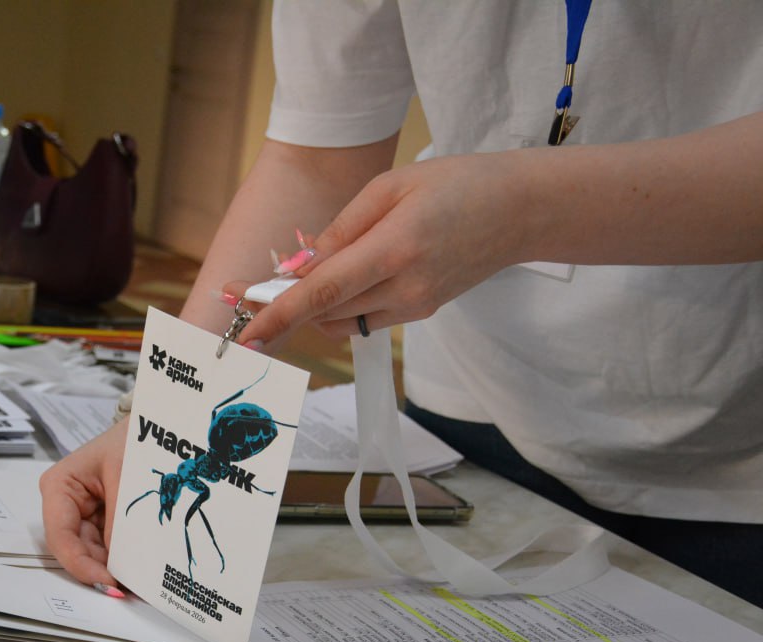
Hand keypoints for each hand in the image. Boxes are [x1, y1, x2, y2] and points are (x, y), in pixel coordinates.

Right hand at [39, 421, 127, 590]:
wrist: (155, 424)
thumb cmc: (133, 439)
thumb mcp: (127, 477)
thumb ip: (121, 523)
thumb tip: (121, 566)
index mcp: (59, 486)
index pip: (61, 537)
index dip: (81, 565)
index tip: (108, 582)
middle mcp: (64, 503)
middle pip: (76, 550)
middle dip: (99, 570)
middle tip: (127, 590)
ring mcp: (83, 513)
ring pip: (93, 553)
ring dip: (113, 567)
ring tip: (137, 582)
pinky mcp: (101, 519)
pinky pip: (108, 546)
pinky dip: (122, 558)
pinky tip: (138, 568)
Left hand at [226, 150, 532, 341]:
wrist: (520, 211)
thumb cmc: (456, 184)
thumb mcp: (391, 186)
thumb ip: (341, 228)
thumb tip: (300, 265)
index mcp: (394, 248)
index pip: (321, 292)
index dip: (278, 315)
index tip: (246, 334)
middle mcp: (404, 287)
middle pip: (324, 312)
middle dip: (283, 305)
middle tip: (250, 287)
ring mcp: (415, 306)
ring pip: (340, 321)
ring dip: (313, 305)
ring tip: (306, 273)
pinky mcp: (420, 314)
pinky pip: (363, 319)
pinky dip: (342, 305)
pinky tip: (345, 277)